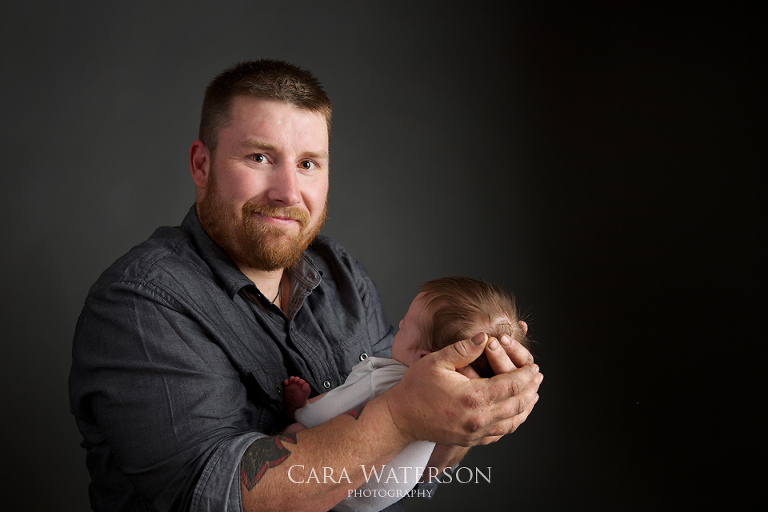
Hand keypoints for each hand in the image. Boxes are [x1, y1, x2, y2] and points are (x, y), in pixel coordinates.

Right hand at [385, 333, 541, 446]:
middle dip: (531, 389)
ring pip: (513, 422)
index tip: (534, 366)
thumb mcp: (437, 361)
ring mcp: (476, 432)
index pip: (512, 385)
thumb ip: (463, 349)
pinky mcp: (471, 440)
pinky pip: (500, 433)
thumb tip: (486, 338)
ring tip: (533, 394)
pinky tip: (515, 414)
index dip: (526, 375)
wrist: (400, 418)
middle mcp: (479, 418)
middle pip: (518, 404)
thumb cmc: (415, 388)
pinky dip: (513, 422)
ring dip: (526, 407)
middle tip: (538, 377)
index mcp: (473, 397)